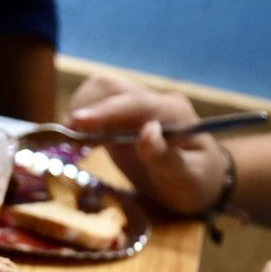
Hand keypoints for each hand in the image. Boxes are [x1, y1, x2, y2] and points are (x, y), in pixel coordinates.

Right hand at [66, 74, 227, 215]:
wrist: (202, 181)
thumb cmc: (197, 183)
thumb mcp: (187, 179)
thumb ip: (167, 158)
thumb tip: (147, 132)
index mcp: (172, 112)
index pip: (133, 102)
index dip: (103, 111)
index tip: (76, 122)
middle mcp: (153, 103)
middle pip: (110, 88)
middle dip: (84, 108)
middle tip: (68, 138)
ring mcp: (136, 108)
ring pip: (99, 94)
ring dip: (80, 113)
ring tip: (71, 142)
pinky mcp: (122, 119)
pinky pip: (96, 110)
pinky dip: (81, 122)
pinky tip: (77, 143)